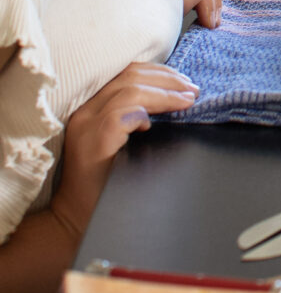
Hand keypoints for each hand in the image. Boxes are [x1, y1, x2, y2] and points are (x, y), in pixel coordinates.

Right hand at [62, 61, 197, 177]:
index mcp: (91, 108)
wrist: (75, 219)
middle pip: (130, 76)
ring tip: (188, 101)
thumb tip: (177, 100)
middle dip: (167, 79)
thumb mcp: (118, 143)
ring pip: (130, 92)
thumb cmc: (104, 183)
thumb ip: (135, 120)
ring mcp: (87, 126)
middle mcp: (85, 112)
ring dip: (165, 94)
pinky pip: (122, 116)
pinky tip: (153, 126)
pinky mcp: (93, 142)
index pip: (126, 74)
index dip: (159, 73)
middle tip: (193, 90)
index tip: (184, 82)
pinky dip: (143, 115)